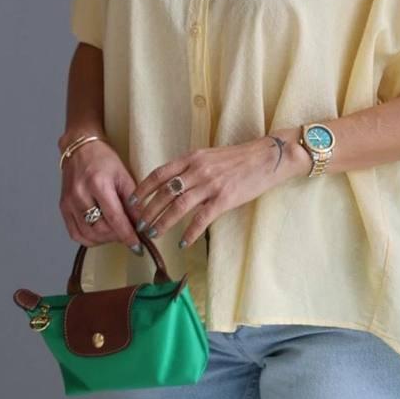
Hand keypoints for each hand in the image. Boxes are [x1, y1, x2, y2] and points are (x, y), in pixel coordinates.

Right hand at [59, 139, 143, 249]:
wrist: (80, 148)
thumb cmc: (104, 159)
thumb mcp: (123, 174)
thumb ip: (133, 200)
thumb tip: (141, 223)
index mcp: (98, 183)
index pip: (114, 217)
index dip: (127, 235)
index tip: (138, 246)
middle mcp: (80, 194)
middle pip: (100, 229)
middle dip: (118, 236)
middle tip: (129, 234)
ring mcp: (69, 202)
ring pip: (88, 235)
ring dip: (105, 239)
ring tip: (116, 233)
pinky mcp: (63, 207)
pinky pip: (75, 234)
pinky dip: (90, 239)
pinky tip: (100, 234)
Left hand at [124, 134, 300, 246]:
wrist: (267, 157)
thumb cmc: (240, 158)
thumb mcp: (210, 156)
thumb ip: (192, 167)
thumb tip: (173, 183)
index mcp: (192, 158)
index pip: (159, 174)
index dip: (143, 189)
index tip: (132, 201)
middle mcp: (198, 170)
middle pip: (164, 193)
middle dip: (148, 211)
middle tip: (138, 225)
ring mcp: (210, 184)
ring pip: (178, 206)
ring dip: (163, 222)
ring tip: (153, 234)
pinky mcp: (224, 198)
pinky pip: (201, 218)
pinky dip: (190, 232)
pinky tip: (183, 242)